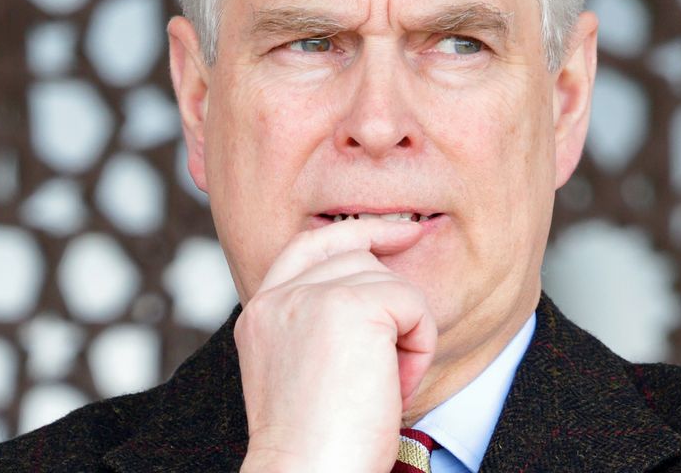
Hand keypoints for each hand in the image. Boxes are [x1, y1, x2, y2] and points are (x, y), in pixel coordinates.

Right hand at [236, 218, 436, 472]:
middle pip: (357, 256)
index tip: (402, 232)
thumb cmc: (318, 448)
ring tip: (383, 386)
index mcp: (261, 314)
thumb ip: (320, 325)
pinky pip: (413, 303)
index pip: (308, 245)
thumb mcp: (305, 373)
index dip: (358, 232)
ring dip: (404, 333)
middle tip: (393, 362)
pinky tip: (395, 385)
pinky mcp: (350, 304)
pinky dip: (419, 346)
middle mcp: (278, 298)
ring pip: (390, 281)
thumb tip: (379, 288)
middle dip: (390, 301)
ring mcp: (310, 296)